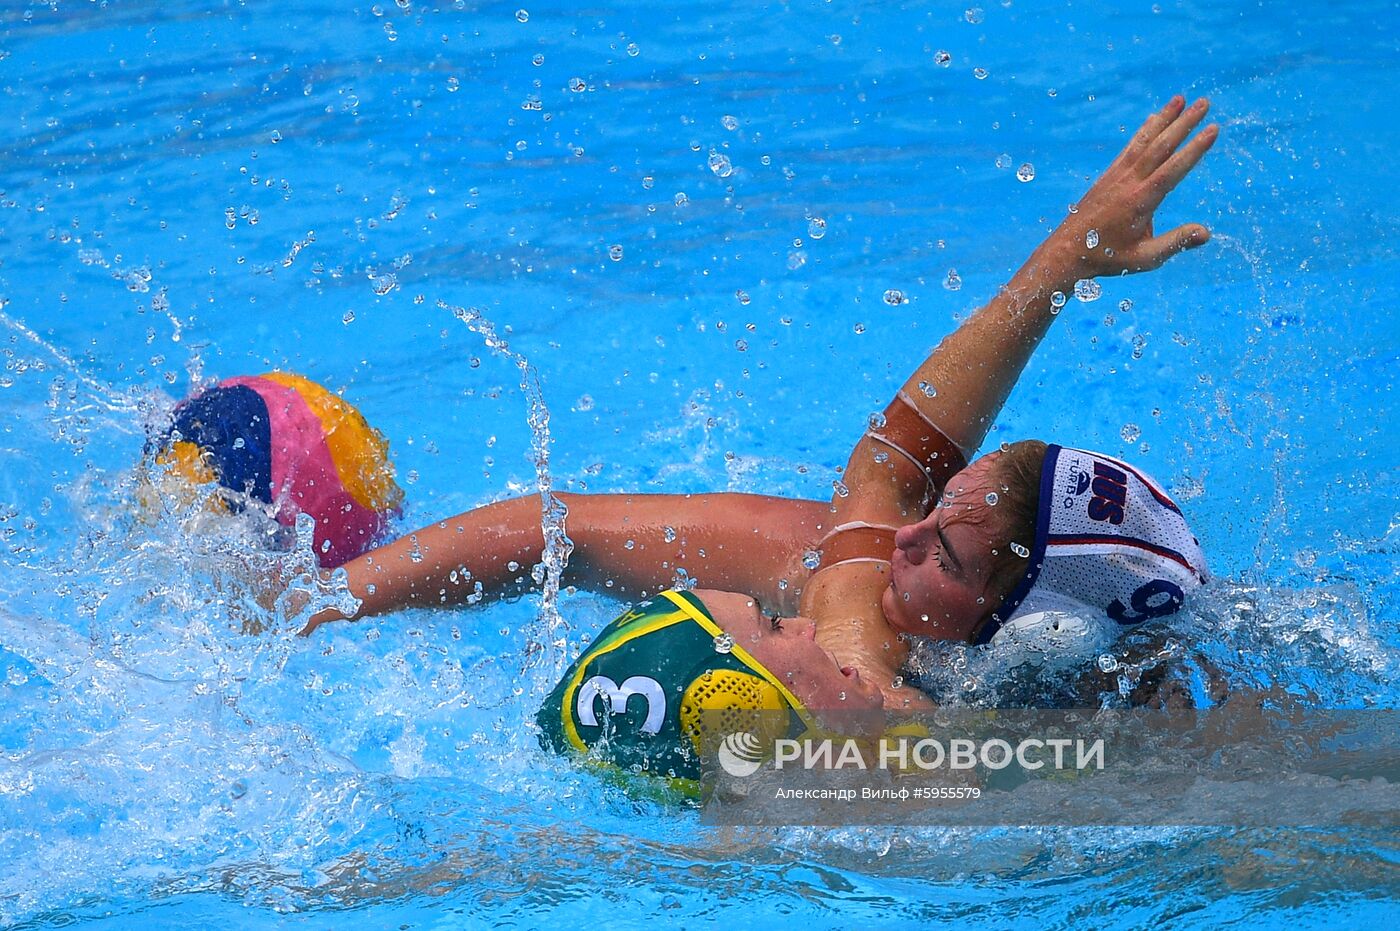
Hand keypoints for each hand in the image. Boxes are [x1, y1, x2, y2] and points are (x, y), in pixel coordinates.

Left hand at [1051, 95, 1218, 278]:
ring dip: (1163, 119)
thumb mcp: (1144, 258)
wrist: (1066, 252)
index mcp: (1140, 202)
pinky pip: (1129, 148)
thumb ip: (1175, 242)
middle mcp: (1128, 183)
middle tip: (1205, 103)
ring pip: (1143, 141)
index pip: (1173, 169)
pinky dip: (1143, 131)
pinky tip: (1153, 118)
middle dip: (1184, 123)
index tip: (1212, 129)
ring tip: (1180, 99)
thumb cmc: (1106, 258)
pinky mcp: (1108, 176)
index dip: (1194, 149)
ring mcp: (1116, 176)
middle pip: (1160, 147)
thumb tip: (1206, 233)